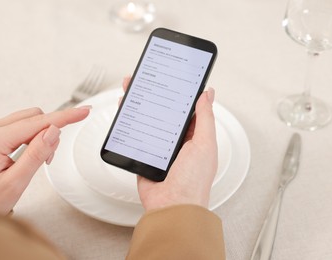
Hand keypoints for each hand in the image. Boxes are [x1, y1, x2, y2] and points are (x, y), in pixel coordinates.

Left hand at [0, 106, 89, 213]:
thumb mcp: (16, 182)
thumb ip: (36, 155)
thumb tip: (54, 131)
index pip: (39, 123)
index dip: (65, 117)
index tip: (83, 112)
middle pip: (35, 117)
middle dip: (51, 132)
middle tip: (49, 157)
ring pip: (30, 119)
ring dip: (43, 134)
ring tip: (39, 158)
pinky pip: (23, 124)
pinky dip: (34, 135)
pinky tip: (31, 151)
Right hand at [121, 77, 217, 210]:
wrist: (172, 206)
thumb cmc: (193, 181)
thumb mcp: (204, 144)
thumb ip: (205, 118)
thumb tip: (206, 95)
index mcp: (194, 137)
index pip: (187, 109)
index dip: (180, 93)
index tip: (173, 78)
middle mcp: (176, 141)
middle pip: (164, 112)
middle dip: (155, 95)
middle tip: (148, 78)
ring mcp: (159, 149)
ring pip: (148, 121)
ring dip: (140, 105)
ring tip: (133, 88)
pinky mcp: (144, 156)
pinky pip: (136, 137)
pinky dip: (130, 125)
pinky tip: (125, 111)